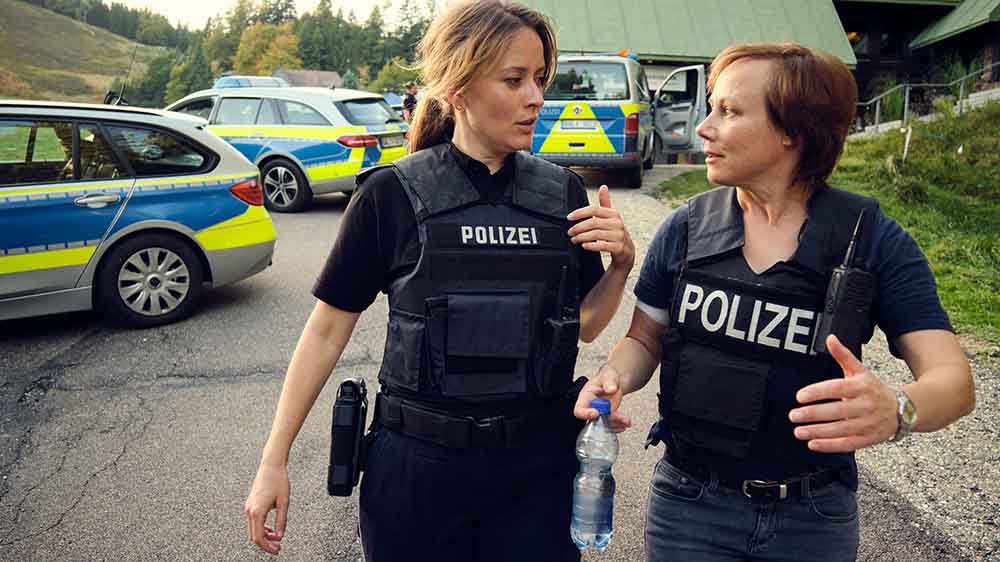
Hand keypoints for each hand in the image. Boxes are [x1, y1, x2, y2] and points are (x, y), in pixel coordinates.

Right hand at [244, 462, 290, 554]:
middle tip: (278, 547)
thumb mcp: (284, 503)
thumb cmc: (279, 480)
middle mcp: (249, 510)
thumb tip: (280, 536)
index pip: (259, 537)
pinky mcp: (250, 504)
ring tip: (276, 538)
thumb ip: (282, 521)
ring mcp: (248, 507)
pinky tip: (271, 529)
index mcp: (257, 511)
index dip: (268, 547)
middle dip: (266, 543)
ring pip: (253, 529)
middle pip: (254, 535)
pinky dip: (261, 528)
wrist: (271, 465)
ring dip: (264, 535)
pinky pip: (254, 521)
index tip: (277, 550)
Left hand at [567, 185, 634, 269]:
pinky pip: (603, 245)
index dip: (580, 213)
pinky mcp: (619, 247)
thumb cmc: (615, 232)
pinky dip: (591, 245)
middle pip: (593, 222)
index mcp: (614, 214)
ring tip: (574, 239)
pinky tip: (584, 245)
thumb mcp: (611, 217)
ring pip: (596, 234)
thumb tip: (603, 187)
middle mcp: (617, 223)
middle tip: (570, 232)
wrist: (627, 250)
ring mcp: (619, 235)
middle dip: (578, 227)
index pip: (594, 209)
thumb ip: (605, 203)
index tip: (569, 217)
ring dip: (582, 237)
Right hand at [573, 365, 631, 431]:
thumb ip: (609, 381)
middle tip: (619, 417)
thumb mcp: (608, 375)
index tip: (596, 413)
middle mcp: (591, 408)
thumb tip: (611, 389)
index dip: (585, 414)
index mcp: (585, 397)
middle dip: (606, 421)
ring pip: (604, 425)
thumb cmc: (607, 377)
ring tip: (626, 420)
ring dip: (615, 424)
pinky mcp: (607, 418)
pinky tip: (625, 423)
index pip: (579, 410)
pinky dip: (619, 426)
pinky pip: (611, 426)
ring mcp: (599, 414)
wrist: (615, 382)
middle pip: (594, 421)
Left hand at [789, 335, 898, 452]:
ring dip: (817, 432)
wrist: (904, 409)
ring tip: (798, 431)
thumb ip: (843, 355)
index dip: (817, 392)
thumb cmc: (874, 388)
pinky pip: (848, 444)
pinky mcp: (869, 439)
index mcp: (861, 386)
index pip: (836, 388)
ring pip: (840, 430)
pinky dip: (830, 445)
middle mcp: (866, 405)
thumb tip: (830, 338)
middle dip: (813, 414)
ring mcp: (868, 423)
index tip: (799, 396)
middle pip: (837, 411)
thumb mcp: (860, 370)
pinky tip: (813, 444)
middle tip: (793, 415)